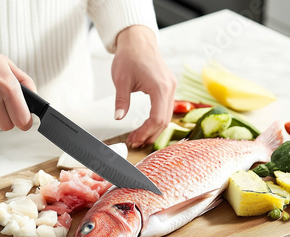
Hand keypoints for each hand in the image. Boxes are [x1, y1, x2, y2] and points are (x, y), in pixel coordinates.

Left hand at [112, 26, 176, 147]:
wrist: (138, 40)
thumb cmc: (130, 56)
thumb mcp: (121, 80)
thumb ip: (121, 101)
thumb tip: (118, 117)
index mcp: (160, 87)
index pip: (157, 119)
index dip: (145, 132)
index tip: (133, 139)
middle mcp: (170, 88)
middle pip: (164, 121)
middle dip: (150, 135)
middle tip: (134, 142)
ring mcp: (171, 88)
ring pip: (167, 117)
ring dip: (154, 129)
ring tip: (139, 137)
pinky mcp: (169, 87)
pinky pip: (166, 109)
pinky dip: (157, 120)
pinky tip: (146, 126)